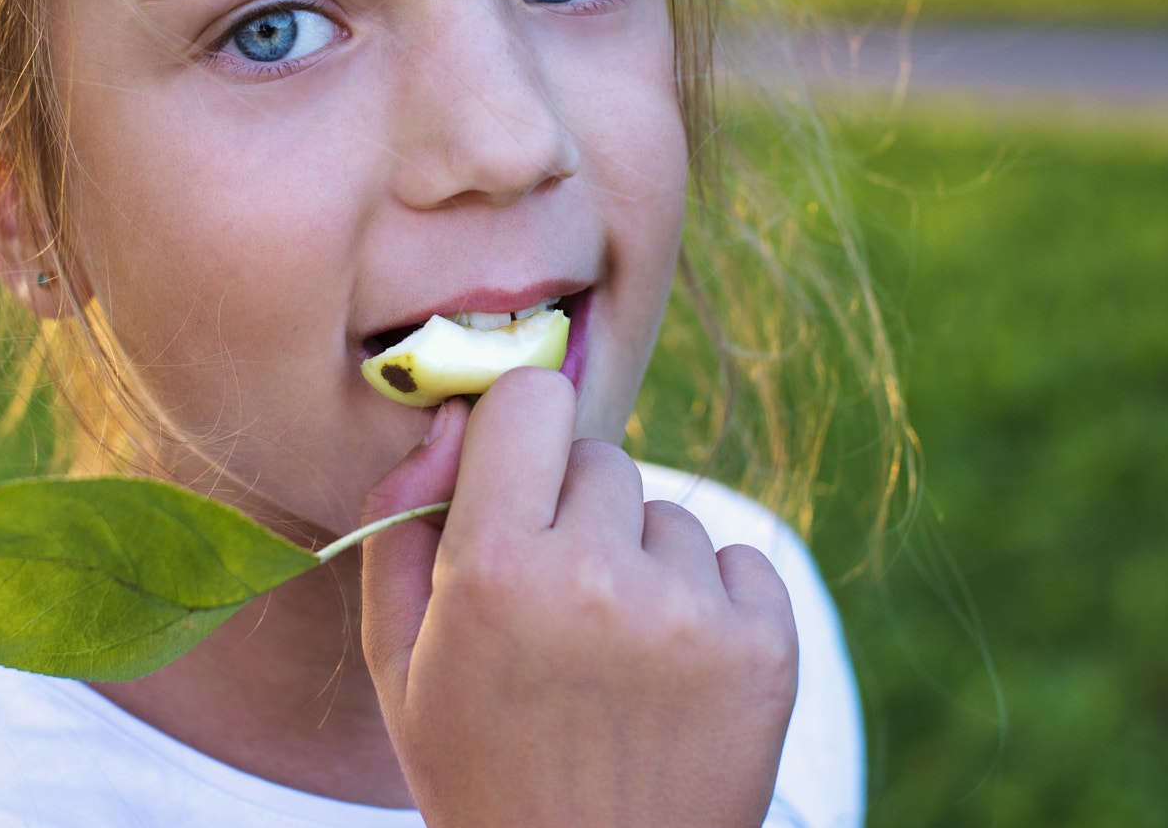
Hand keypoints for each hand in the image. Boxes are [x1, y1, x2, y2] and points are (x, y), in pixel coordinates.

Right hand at [360, 369, 798, 826]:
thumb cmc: (483, 768)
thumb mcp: (401, 659)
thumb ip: (401, 519)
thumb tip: (450, 415)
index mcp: (496, 571)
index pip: (530, 399)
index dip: (518, 432)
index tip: (515, 474)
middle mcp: (599, 578)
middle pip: (598, 458)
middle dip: (574, 513)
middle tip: (555, 606)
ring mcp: (691, 614)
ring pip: (667, 514)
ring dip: (642, 563)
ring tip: (613, 657)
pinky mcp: (766, 647)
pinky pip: (739, 560)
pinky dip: (711, 601)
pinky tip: (674, 671)